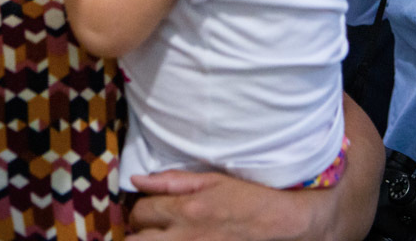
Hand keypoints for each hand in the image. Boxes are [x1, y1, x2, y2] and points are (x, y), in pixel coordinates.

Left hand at [127, 171, 319, 240]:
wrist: (279, 223)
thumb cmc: (246, 198)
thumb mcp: (212, 180)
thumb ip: (171, 181)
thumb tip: (137, 180)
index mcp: (185, 210)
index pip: (140, 211)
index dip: (141, 208)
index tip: (151, 209)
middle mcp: (184, 237)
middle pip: (135, 240)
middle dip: (138, 231)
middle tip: (150, 228)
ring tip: (163, 235)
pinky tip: (179, 238)